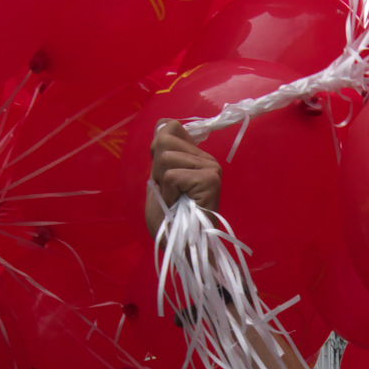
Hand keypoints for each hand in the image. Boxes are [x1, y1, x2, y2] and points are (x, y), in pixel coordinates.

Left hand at [147, 119, 220, 233]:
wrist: (180, 245)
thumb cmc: (169, 220)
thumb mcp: (158, 179)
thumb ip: (161, 154)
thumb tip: (164, 123)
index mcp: (196, 156)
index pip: (169, 127)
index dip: (157, 152)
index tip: (165, 177)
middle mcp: (206, 158)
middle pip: (164, 140)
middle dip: (158, 169)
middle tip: (170, 192)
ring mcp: (211, 167)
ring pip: (166, 158)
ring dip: (163, 184)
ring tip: (176, 200)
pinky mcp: (210, 179)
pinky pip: (172, 175)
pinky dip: (169, 193)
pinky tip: (180, 204)